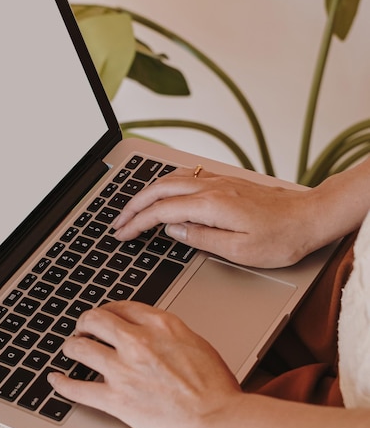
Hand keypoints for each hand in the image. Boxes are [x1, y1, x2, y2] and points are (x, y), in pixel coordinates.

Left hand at [47, 301, 241, 427]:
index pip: (122, 307)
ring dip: (71, 346)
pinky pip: (78, 388)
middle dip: (85, 322)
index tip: (105, 316)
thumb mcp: (195, 343)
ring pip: (80, 347)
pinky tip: (55, 379)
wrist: (219, 419)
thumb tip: (152, 333)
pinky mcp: (117, 399)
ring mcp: (124, 369)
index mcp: (160, 324)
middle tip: (83, 329)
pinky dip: (62, 383)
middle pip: (95, 319)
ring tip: (70, 348)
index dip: (108, 310)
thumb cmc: (215, 386)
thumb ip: (168, 334)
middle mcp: (138, 341)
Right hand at [112, 168, 318, 267]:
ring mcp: (217, 182)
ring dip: (146, 193)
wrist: (310, 217)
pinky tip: (162, 192)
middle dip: (133, 206)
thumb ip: (201, 238)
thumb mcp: (240, 251)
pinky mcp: (224, 182)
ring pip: (169, 179)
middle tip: (118, 222)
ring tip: (132, 209)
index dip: (137, 223)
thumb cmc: (281, 237)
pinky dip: (164, 185)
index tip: (122, 233)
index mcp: (210, 205)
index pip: (161, 212)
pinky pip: (184, 177)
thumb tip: (173, 229)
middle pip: (158, 190)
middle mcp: (210, 188)